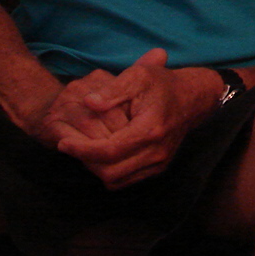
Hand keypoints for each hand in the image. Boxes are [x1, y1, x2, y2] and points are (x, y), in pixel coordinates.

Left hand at [50, 48, 221, 188]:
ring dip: (95, 168)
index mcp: (150, 129)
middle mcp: (156, 151)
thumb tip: (88, 102)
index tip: (62, 142)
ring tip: (83, 149)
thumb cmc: (162, 84)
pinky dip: (109, 171)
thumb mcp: (139, 75)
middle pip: (110, 172)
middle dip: (85, 161)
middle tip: (69, 146)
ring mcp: (159, 162)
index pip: (109, 151)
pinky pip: (125, 180)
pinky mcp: (158, 167)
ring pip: (116, 180)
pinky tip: (100, 153)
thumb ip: (113, 89)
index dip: (82, 149)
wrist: (191, 98)